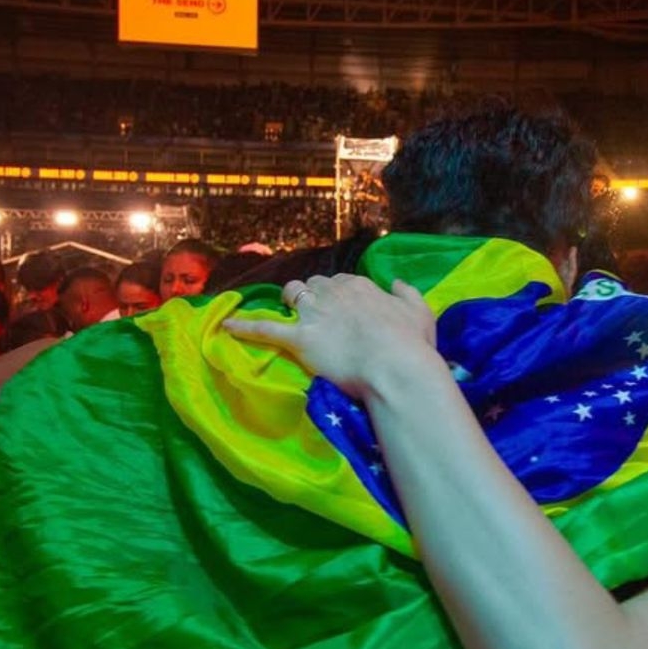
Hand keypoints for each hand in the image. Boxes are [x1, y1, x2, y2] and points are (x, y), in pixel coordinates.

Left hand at [222, 274, 438, 400]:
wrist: (396, 366)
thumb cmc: (411, 344)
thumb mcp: (420, 312)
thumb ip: (408, 293)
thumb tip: (396, 282)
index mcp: (360, 286)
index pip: (340, 282)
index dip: (338, 295)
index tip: (341, 309)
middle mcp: (333, 293)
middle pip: (313, 284)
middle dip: (311, 295)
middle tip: (316, 314)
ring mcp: (314, 314)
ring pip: (291, 295)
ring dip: (287, 301)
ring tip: (286, 311)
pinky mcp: (299, 338)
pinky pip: (265, 329)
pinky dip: (245, 327)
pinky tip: (227, 326)